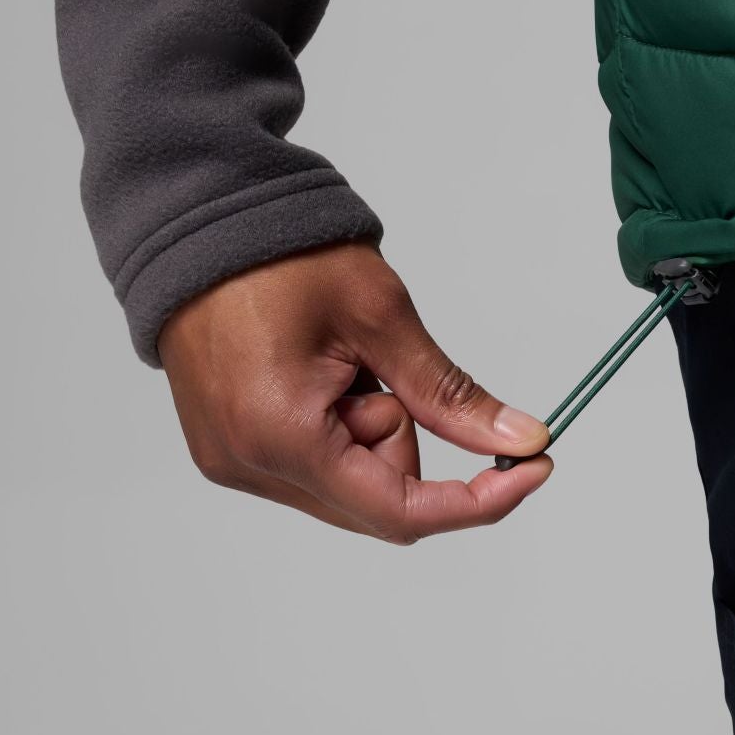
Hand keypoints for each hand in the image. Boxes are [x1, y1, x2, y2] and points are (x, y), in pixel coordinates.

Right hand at [158, 241, 550, 541]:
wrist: (204, 224)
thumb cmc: (285, 257)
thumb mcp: (383, 318)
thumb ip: (449, 394)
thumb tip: (518, 440)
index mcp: (282, 436)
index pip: (398, 510)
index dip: (475, 500)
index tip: (530, 469)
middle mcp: (249, 466)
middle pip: (375, 498)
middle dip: (405, 436)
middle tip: (388, 364)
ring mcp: (233, 461)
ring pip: (347, 483)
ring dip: (371, 428)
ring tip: (342, 358)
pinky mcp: (229, 447)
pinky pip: (313, 464)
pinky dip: (340, 426)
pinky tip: (322, 371)